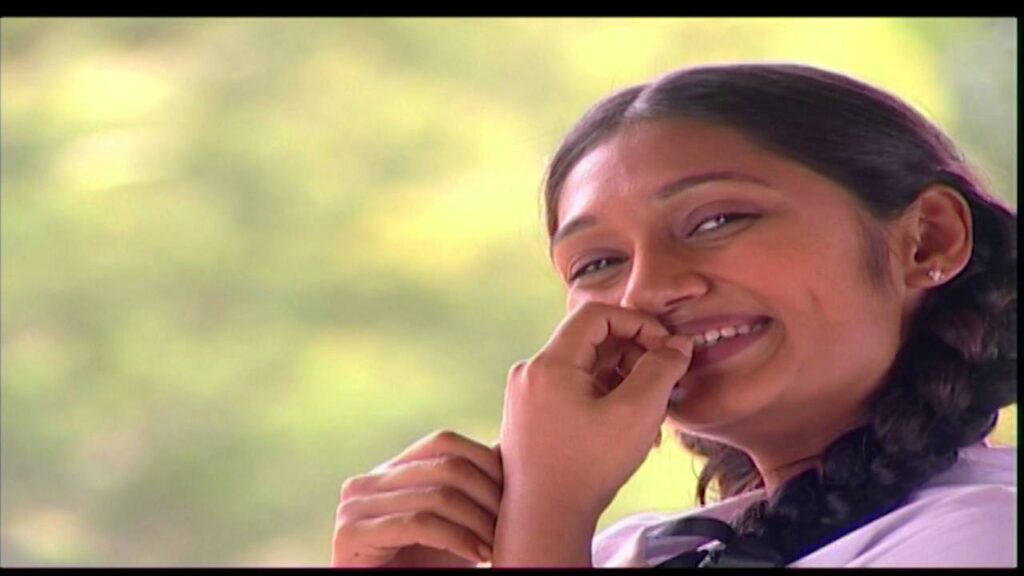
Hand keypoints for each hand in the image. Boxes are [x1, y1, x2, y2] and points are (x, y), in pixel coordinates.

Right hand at [331, 430, 502, 567]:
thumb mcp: (453, 522)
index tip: (513, 496)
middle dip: (488, 495)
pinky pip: (419, 524)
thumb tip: (503, 446)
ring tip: (497, 546)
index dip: (485, 462)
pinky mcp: (351, 535)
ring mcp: (354, 507)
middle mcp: (366, 482)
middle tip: (510, 524)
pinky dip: (457, 539)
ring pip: (437, 496)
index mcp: (388, 472)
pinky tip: (477, 555)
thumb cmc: (425, 568)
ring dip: (478, 522)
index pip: (444, 442)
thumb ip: (469, 487)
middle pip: (445, 466)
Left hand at [500, 302, 693, 519]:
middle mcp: (530, 372)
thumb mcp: (636, 414)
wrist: (544, 520)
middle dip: (633, 355)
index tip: (665, 347)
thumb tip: (678, 344)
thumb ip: (661, 369)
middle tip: (663, 381)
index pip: (596, 314)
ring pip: (585, 367)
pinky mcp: (530, 415)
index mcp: (548, 364)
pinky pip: (573, 389)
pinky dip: (604, 397)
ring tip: (648, 412)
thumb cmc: (587, 469)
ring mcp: (527, 395)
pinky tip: (627, 427)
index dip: (638, 323)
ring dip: (622, 380)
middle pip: (590, 340)